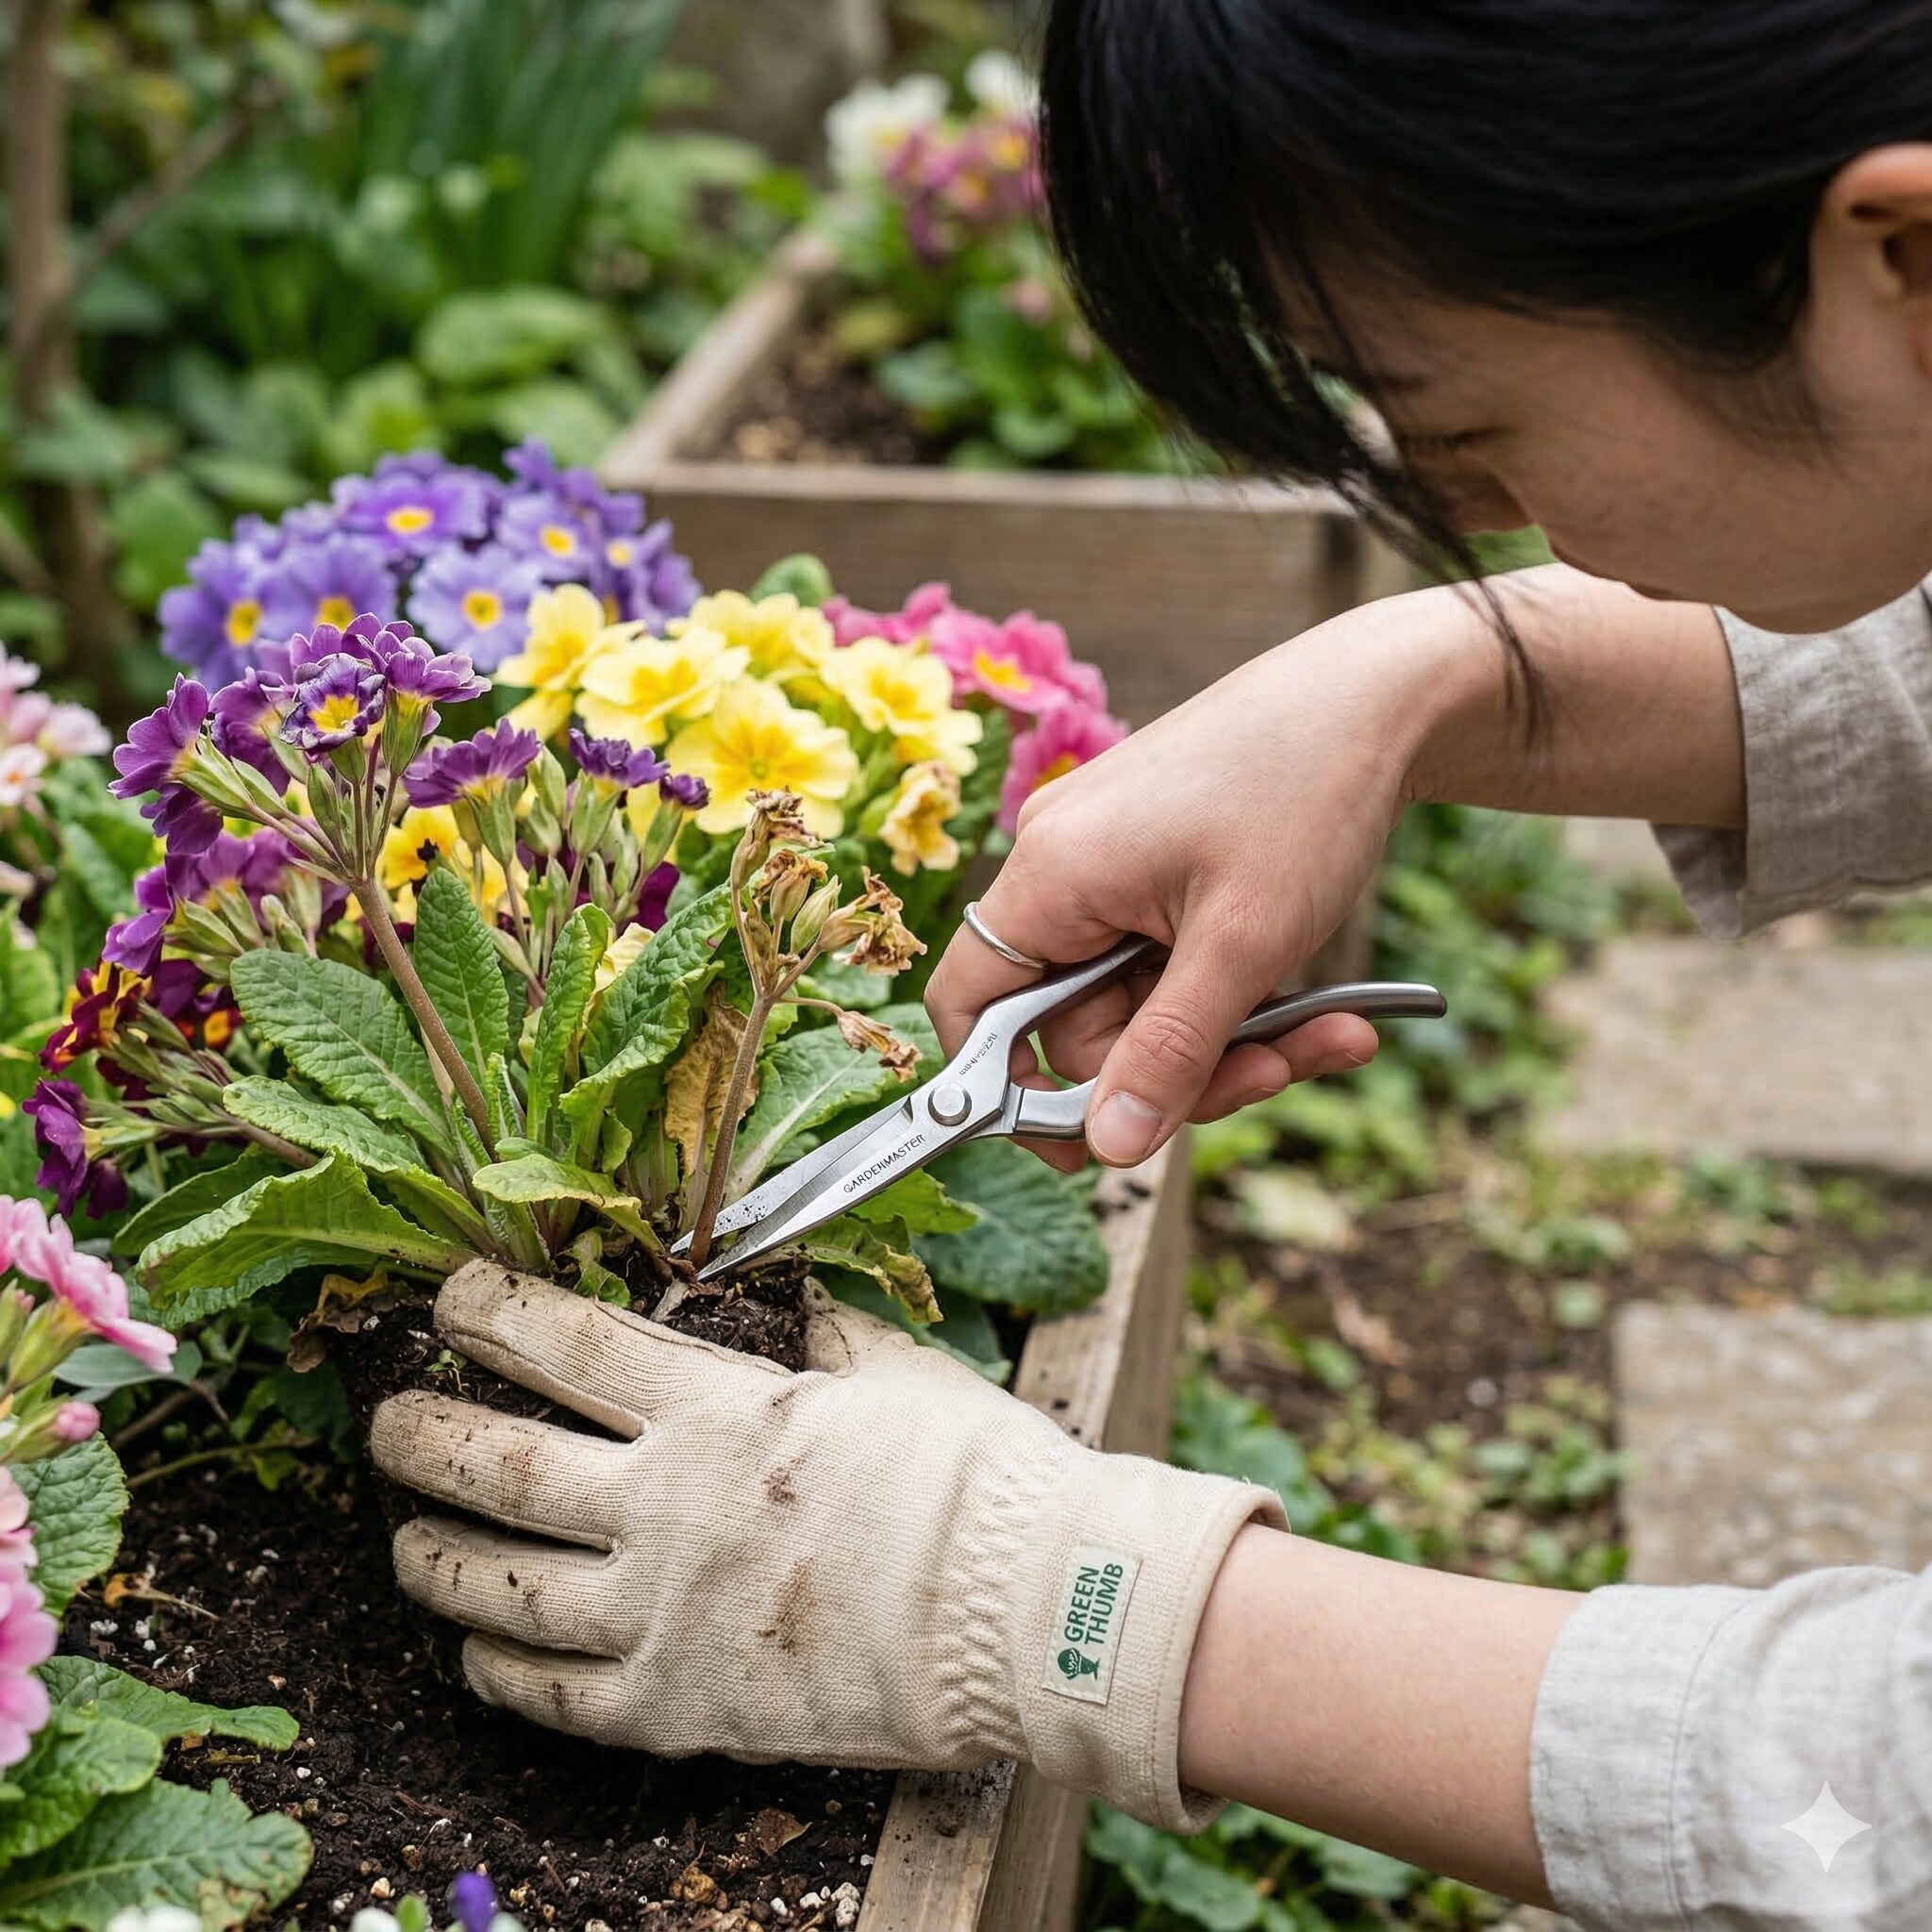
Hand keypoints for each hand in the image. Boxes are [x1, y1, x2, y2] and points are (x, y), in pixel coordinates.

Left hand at [372, 1262, 1281, 1827]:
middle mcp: (665, 1508)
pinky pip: (552, 1695)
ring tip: (405, 1537)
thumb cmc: (975, 1476)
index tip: (449, 1297)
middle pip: (496, 1463)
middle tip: (387, 1419)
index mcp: (716, 1410)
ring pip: (496, 1587)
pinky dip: (498, 1669)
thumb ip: (816, 1328)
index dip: (489, 1312)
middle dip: (419, 1433)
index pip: (563, 1344)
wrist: (1036, 1612)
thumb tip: (781, 1297)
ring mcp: (663, 1615)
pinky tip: (478, 1651)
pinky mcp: (680, 1707)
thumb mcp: (893, 1367)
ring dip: (432, 1555)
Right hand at [928, 613, 1450, 1169]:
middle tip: (1276, 1072)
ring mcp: (1109, 866)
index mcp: (1050, 876)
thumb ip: (1170, 1055)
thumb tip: (1109, 1150)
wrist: (1377, 695)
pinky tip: (1323, 1004)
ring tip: (1332, 1032)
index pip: (969, 1008)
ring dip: (1231, 1039)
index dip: (1009, 1091)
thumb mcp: (1243, 945)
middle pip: (1078, 1025)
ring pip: (1142, 1004)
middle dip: (1180, 1068)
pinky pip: (1174, 964)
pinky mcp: (1157, 867)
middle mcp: (1061, 868)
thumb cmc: (1305, 792)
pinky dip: (1239, 994)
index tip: (1090, 1143)